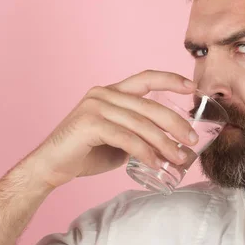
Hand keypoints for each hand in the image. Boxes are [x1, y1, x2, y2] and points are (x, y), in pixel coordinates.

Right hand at [27, 70, 199, 187]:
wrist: (51, 166)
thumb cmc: (85, 153)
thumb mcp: (118, 140)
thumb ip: (138, 135)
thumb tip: (170, 144)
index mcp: (111, 92)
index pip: (146, 78)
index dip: (170, 80)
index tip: (192, 88)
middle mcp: (103, 93)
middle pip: (149, 105)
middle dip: (175, 123)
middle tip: (193, 140)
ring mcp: (95, 106)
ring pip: (141, 124)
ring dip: (164, 143)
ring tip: (179, 158)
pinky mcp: (90, 123)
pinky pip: (127, 138)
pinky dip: (145, 152)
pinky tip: (155, 164)